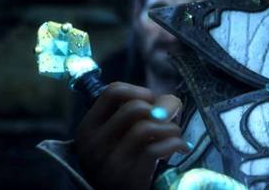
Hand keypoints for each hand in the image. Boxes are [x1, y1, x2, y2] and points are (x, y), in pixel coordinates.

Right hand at [76, 82, 190, 189]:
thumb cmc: (120, 160)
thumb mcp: (117, 136)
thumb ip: (139, 112)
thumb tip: (169, 102)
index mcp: (87, 128)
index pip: (111, 92)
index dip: (137, 91)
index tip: (150, 101)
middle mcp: (94, 144)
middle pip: (134, 107)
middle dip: (159, 109)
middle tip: (167, 120)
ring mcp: (110, 161)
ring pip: (147, 126)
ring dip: (170, 127)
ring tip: (175, 134)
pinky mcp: (129, 176)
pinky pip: (156, 149)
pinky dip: (175, 143)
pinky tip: (180, 147)